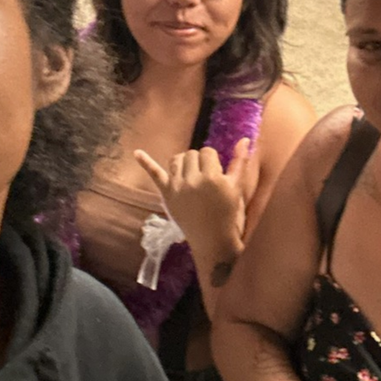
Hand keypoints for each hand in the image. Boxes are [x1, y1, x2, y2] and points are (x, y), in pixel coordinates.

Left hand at [135, 139, 254, 251]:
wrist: (213, 240)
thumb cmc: (228, 214)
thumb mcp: (237, 188)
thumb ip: (240, 162)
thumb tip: (244, 139)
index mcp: (213, 178)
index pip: (207, 152)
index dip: (213, 161)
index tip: (217, 175)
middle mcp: (193, 181)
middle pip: (192, 154)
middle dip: (199, 162)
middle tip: (205, 179)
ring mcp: (177, 188)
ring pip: (177, 159)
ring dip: (183, 162)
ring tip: (191, 174)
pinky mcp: (167, 195)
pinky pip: (155, 174)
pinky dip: (145, 162)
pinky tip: (136, 153)